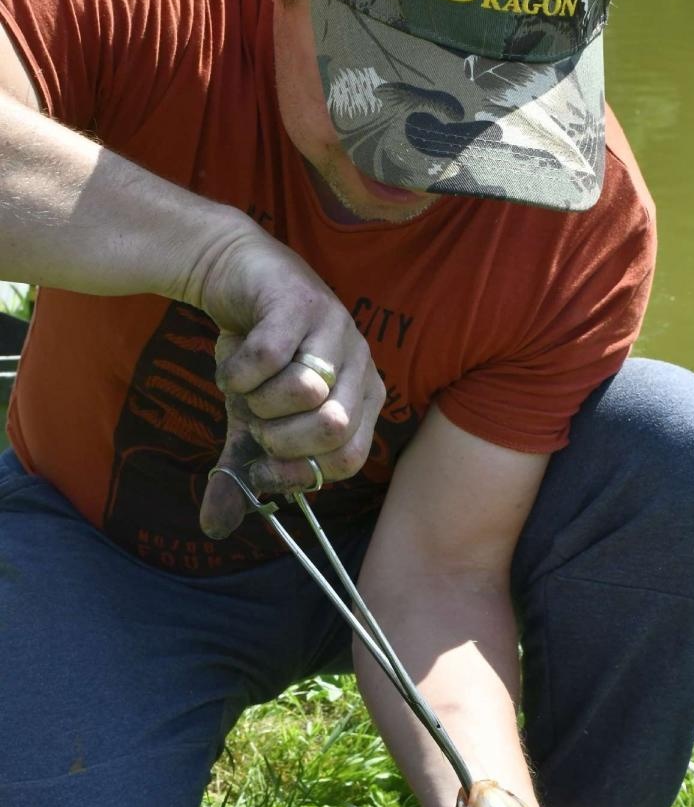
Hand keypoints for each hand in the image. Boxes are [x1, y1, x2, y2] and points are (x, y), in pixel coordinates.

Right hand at [185, 221, 384, 537]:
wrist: (233, 278)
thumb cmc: (257, 358)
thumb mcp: (248, 423)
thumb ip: (240, 473)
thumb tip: (215, 528)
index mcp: (365, 398)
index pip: (348, 461)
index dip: (297, 472)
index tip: (262, 462)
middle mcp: (362, 362)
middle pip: (332, 429)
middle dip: (277, 435)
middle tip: (256, 417)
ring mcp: (337, 327)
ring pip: (303, 391)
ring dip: (258, 398)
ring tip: (248, 383)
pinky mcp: (301, 299)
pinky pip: (269, 356)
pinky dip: (237, 370)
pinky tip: (232, 359)